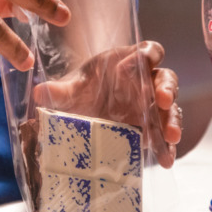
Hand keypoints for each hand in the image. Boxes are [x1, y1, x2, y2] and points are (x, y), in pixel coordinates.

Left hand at [33, 40, 181, 167]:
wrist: (85, 113)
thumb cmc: (83, 90)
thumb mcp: (72, 90)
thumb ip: (60, 90)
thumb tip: (39, 92)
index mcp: (131, 61)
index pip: (149, 51)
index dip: (146, 56)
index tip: (135, 65)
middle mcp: (147, 82)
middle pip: (166, 79)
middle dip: (167, 89)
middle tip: (163, 101)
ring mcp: (152, 106)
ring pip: (170, 109)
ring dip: (172, 121)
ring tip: (171, 137)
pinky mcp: (152, 129)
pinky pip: (164, 136)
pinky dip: (167, 148)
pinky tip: (167, 161)